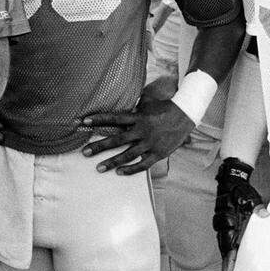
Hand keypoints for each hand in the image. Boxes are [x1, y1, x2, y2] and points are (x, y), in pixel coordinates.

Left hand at [78, 96, 194, 174]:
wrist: (186, 115)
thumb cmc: (164, 108)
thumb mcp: (147, 103)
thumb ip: (133, 105)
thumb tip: (120, 97)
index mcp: (138, 117)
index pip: (114, 118)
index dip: (98, 119)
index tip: (83, 121)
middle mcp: (142, 130)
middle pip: (117, 140)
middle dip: (100, 146)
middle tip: (85, 152)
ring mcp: (150, 143)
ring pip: (128, 155)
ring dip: (112, 162)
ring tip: (98, 168)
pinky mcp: (158, 153)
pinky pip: (143, 164)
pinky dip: (131, 169)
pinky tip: (119, 173)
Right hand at [213, 157, 266, 261]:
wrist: (230, 180)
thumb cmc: (242, 190)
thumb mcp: (251, 197)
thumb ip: (258, 208)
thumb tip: (266, 214)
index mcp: (232, 221)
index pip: (230, 244)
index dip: (230, 259)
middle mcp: (225, 225)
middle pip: (224, 249)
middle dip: (224, 265)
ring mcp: (224, 225)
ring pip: (223, 246)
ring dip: (224, 259)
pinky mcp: (225, 225)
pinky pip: (224, 241)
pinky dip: (225, 251)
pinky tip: (228, 260)